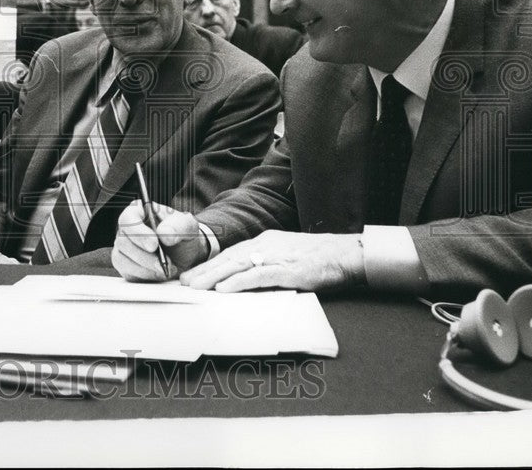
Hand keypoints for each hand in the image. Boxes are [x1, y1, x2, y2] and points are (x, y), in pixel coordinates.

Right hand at [111, 200, 208, 280]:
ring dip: (146, 268)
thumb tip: (163, 233)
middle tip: (165, 263)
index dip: (138, 232)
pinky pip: (127, 273)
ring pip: (123, 259)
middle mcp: (127, 229)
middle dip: (145, 256)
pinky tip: (159, 274)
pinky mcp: (126, 266)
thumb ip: (179, 225)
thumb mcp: (188, 226)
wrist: (187, 255)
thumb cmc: (183, 236)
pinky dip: (145, 276)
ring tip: (166, 268)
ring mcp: (124, 248)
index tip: (154, 245)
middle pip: (123, 242)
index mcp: (139, 212)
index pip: (127, 218)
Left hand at [181, 230, 365, 291]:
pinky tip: (223, 289)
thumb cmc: (320, 257)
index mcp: (266, 242)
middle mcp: (267, 245)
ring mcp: (276, 257)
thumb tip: (247, 278)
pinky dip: (238, 282)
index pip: (232, 253)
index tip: (193, 274)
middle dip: (205, 271)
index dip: (211, 264)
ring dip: (214, 277)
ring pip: (237, 265)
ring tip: (196, 286)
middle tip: (185, 282)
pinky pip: (257, 276)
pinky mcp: (287, 271)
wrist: (347, 253)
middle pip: (229, 258)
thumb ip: (267, 264)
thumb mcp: (287, 255)